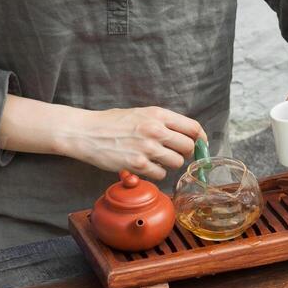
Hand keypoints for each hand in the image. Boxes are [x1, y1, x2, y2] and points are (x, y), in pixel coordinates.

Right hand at [75, 106, 204, 180]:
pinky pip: (161, 174)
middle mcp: (156, 130)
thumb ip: (162, 122)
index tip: (200, 144)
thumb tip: (186, 134)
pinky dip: (156, 173)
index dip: (200, 138)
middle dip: (184, 153)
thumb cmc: (112, 122)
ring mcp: (147, 148)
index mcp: (158, 114)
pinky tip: (145, 167)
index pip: (193, 127)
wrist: (86, 132)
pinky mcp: (137, 165)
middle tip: (173, 154)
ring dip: (169, 164)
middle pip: (188, 147)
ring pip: (176, 163)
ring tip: (156, 160)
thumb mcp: (141, 113)